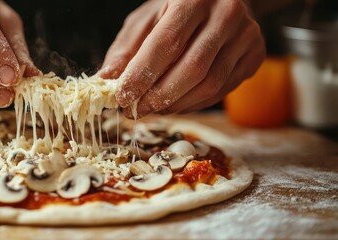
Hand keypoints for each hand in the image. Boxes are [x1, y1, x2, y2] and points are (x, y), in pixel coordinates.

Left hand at [99, 0, 264, 116]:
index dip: (143, 74)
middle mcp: (226, 14)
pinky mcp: (255, 56)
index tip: (123, 96)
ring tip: (152, 109)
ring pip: (210, 84)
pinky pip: (222, 91)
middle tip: (136, 110)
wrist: (223, 0)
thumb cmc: (176, 11)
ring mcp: (246, 36)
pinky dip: (193, 104)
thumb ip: (125, 49)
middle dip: (159, 96)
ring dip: (176, 105)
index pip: (167, 43)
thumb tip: (106, 80)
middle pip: (192, 68)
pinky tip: (174, 105)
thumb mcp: (145, 20)